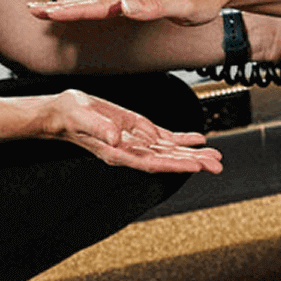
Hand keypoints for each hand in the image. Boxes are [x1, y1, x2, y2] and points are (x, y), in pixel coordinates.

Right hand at [30, 0, 223, 26]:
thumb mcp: (184, 6)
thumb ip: (153, 8)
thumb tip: (124, 7)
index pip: (98, 4)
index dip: (70, 11)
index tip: (47, 14)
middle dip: (58, 7)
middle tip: (31, 12)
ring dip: (68, 5)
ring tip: (45, 12)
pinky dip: (86, 4)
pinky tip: (78, 9)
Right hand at [33, 89, 222, 173]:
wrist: (64, 113)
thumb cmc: (70, 115)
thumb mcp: (82, 117)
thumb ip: (100, 128)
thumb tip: (116, 138)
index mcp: (118, 152)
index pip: (152, 162)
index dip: (175, 165)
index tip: (195, 166)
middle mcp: (131, 151)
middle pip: (167, 160)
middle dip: (192, 162)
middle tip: (217, 165)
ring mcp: (136, 142)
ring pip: (170, 150)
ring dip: (193, 153)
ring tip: (215, 157)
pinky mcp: (138, 131)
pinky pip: (165, 138)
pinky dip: (182, 139)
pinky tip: (198, 140)